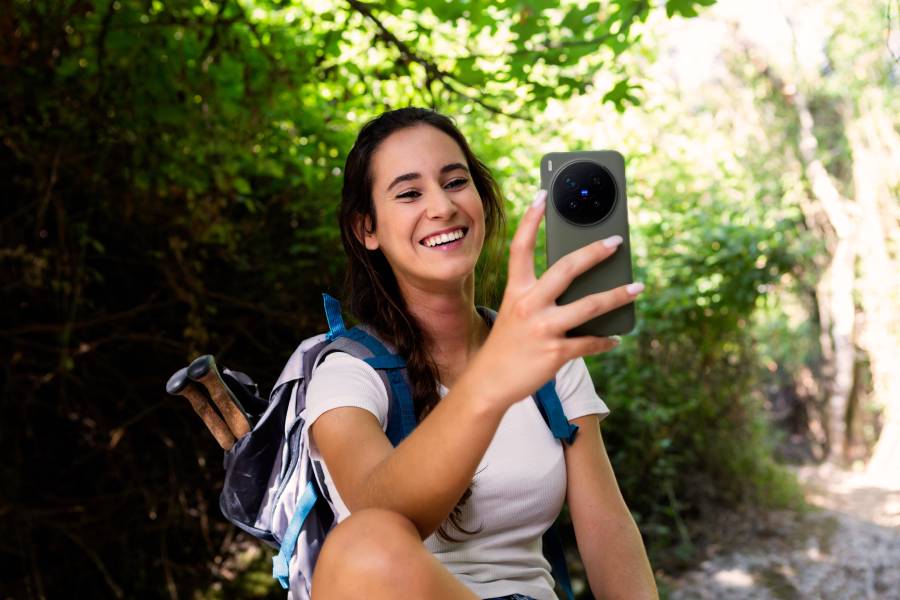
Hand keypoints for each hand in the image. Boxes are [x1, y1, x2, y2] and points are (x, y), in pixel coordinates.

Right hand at [467, 189, 642, 408]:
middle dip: (595, 252)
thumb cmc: (507, 344)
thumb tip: (580, 285)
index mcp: (516, 290)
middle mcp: (528, 305)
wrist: (489, 383)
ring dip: (618, 295)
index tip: (543, 195)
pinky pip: (589, 342)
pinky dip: (605, 340)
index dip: (531, 219)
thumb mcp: (515, 313)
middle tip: (616, 242)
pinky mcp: (555, 353)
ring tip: (637, 288)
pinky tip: (615, 337)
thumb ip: (539, 296)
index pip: (521, 247)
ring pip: (590, 306)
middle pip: (566, 269)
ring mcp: (543, 328)